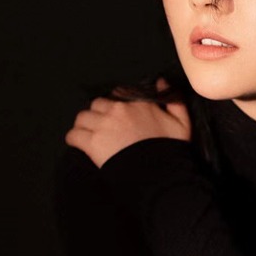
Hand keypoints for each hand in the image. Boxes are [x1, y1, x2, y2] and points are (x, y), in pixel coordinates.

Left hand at [64, 78, 191, 167]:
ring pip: (82, 118)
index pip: (117, 94)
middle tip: (102, 127)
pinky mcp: (92, 143)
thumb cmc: (171, 148)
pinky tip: (80, 145)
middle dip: (98, 114)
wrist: (159, 173)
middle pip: (96, 105)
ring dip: (84, 126)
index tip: (117, 116)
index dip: (115, 105)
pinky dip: (74, 139)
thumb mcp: (181, 121)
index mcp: (137, 103)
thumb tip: (161, 82)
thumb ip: (173, 98)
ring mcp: (103, 126)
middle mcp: (117, 110)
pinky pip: (73, 135)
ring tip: (89, 135)